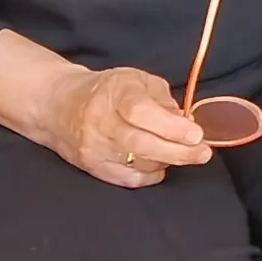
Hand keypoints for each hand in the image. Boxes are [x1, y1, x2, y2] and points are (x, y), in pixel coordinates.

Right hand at [35, 65, 214, 187]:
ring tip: (181, 152)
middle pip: (142, 144)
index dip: (171, 126)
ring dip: (167, 161)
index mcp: (115, 93)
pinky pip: (128, 180)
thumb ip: (163, 99)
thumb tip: (186, 123)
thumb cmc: (107, 90)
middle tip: (203, 153)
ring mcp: (94, 148)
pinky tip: (161, 165)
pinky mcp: (92, 167)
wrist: (58, 106)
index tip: (196, 134)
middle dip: (178, 152)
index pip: (142, 112)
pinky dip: (150, 175)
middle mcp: (100, 122)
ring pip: (137, 164)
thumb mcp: (137, 80)